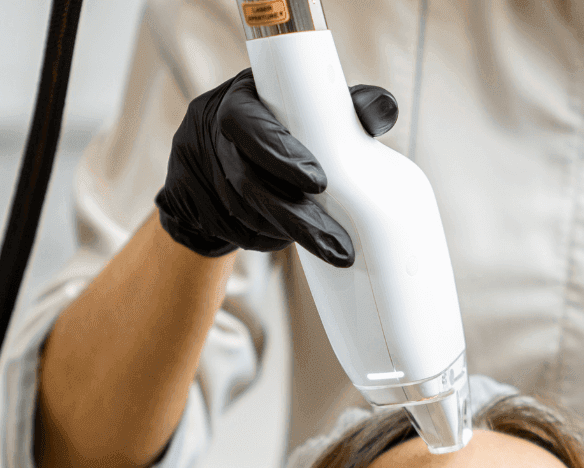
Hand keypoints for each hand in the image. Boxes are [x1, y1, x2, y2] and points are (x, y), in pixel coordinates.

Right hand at [155, 69, 397, 261]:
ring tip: (329, 248)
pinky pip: (240, 233)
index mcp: (237, 103)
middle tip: (339, 246)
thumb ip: (346, 107)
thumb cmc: (277, 123)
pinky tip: (294, 242)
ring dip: (287, 234)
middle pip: (250, 184)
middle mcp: (212, 137)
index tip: (319, 183)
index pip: (249, 126)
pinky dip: (270, 239)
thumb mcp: (305, 105)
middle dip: (297, 218)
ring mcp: (201, 175)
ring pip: (246, 215)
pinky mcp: (199, 209)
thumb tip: (384, 109)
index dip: (281, 155)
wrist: (216, 153)